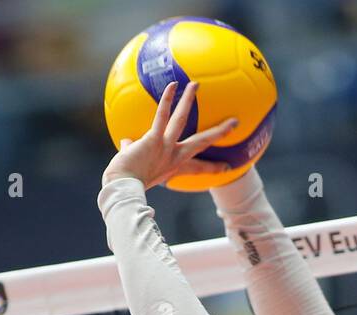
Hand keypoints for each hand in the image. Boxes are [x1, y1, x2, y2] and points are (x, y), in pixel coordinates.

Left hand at [101, 80, 237, 190]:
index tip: (226, 167)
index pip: (197, 168)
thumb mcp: (135, 166)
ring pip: (182, 120)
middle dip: (219, 132)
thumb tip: (127, 142)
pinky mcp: (154, 139)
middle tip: (233, 122)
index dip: (213, 168)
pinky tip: (172, 85)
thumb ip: (132, 151)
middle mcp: (174, 156)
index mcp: (173, 167)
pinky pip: (162, 116)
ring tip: (196, 85)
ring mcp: (166, 147)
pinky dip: (167, 100)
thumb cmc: (126, 181)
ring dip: (189, 100)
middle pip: (202, 142)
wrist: (122, 188)